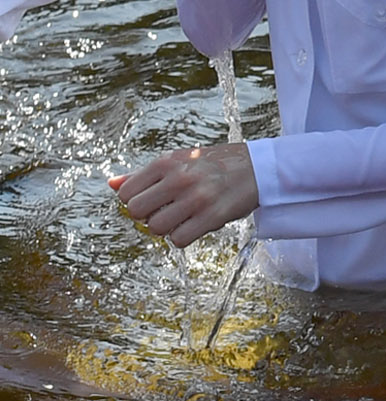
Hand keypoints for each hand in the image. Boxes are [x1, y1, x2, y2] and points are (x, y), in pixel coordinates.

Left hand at [112, 141, 258, 247]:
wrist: (259, 167)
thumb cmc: (215, 164)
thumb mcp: (179, 160)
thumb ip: (144, 174)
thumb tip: (111, 184)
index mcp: (167, 162)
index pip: (126, 193)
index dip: (135, 201)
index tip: (152, 200)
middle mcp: (180, 178)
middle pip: (136, 212)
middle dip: (147, 215)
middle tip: (165, 210)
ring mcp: (196, 198)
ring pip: (155, 228)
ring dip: (165, 228)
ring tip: (181, 218)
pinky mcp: (212, 216)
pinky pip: (178, 240)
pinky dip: (181, 237)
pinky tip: (193, 226)